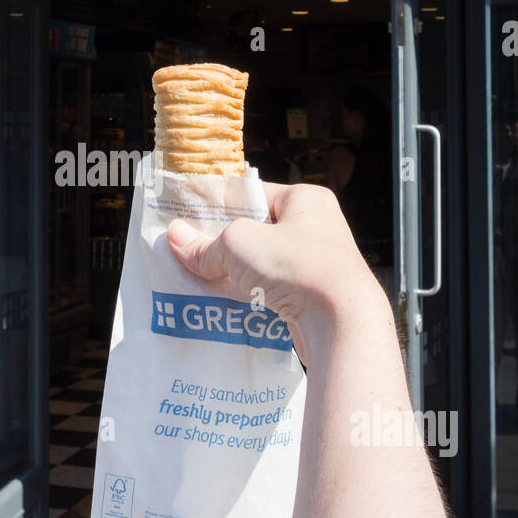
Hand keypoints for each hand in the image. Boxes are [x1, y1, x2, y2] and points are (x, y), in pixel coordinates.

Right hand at [166, 182, 387, 363]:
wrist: (341, 322)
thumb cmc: (297, 266)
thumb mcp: (239, 244)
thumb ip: (205, 244)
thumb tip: (176, 239)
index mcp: (305, 199)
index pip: (252, 194)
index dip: (218, 206)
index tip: (187, 219)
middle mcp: (315, 227)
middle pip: (255, 230)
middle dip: (222, 244)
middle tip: (188, 252)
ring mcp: (317, 263)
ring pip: (262, 262)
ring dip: (234, 272)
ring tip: (199, 278)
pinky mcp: (313, 295)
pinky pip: (272, 288)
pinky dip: (250, 294)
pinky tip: (225, 302)